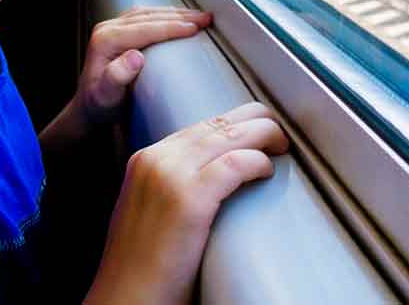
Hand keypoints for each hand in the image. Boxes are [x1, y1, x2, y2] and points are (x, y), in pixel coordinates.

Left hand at [75, 6, 212, 128]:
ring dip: (175, 13)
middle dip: (180, 16)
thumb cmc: (100, 106)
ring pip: (148, 12)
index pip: (145, 29)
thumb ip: (117, 76)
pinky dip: (164, 15)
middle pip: (148, 16)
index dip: (172, 27)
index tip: (195, 28)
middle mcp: (106, 29)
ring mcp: (111, 27)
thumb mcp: (107, 96)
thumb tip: (136, 56)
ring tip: (199, 16)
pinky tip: (179, 18)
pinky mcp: (117, 30)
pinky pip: (144, 16)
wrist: (90, 108)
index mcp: (105, 40)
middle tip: (205, 18)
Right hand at [84, 102, 289, 304]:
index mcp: (146, 159)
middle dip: (258, 123)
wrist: (125, 300)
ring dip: (266, 136)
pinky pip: (237, 163)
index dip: (239, 124)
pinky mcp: (189, 199)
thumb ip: (175, 185)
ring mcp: (170, 175)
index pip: (204, 124)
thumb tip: (218, 176)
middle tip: (280, 137)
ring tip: (282, 148)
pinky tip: (267, 172)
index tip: (262, 132)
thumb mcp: (151, 212)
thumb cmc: (145, 268)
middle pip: (220, 121)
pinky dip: (259, 162)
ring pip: (232, 133)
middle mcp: (157, 159)